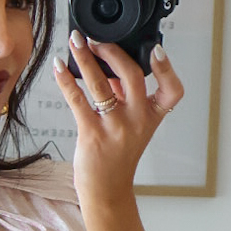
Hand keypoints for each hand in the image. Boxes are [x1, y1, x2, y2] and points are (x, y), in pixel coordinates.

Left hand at [52, 34, 184, 211]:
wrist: (106, 190)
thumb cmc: (117, 157)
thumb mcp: (132, 125)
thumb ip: (124, 97)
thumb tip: (106, 66)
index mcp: (151, 117)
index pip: (172, 91)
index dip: (167, 69)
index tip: (156, 49)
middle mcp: (136, 121)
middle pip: (132, 77)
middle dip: (112, 51)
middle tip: (96, 39)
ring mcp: (115, 128)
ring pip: (99, 84)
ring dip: (84, 57)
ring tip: (74, 41)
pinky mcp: (92, 134)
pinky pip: (77, 99)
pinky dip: (66, 79)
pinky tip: (58, 67)